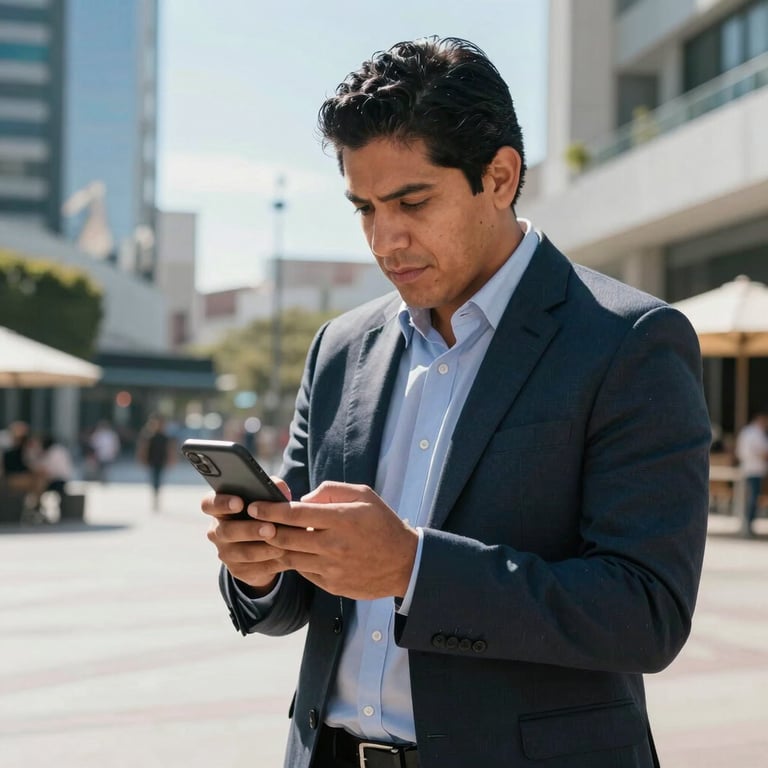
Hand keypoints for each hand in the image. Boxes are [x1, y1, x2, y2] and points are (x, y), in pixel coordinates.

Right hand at [201, 477, 292, 594]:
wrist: (265, 542)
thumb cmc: (264, 511)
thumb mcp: (266, 498)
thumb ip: (270, 488)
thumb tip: (280, 488)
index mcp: (219, 508)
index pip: (209, 504)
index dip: (221, 503)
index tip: (239, 502)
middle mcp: (217, 531)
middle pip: (227, 531)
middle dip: (250, 530)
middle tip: (271, 528)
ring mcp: (225, 552)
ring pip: (242, 553)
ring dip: (263, 549)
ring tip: (283, 546)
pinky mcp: (238, 570)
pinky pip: (254, 568)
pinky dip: (272, 563)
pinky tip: (286, 557)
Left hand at [248, 481, 418, 599]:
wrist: (404, 564)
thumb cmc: (382, 523)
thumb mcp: (363, 495)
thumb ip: (331, 491)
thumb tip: (303, 499)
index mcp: (341, 519)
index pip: (295, 514)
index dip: (270, 510)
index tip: (253, 505)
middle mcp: (334, 545)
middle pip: (286, 538)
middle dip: (264, 529)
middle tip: (249, 521)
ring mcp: (332, 568)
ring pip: (290, 557)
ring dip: (274, 547)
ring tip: (263, 537)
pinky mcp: (331, 585)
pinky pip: (303, 571)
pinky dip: (293, 561)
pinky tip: (288, 552)